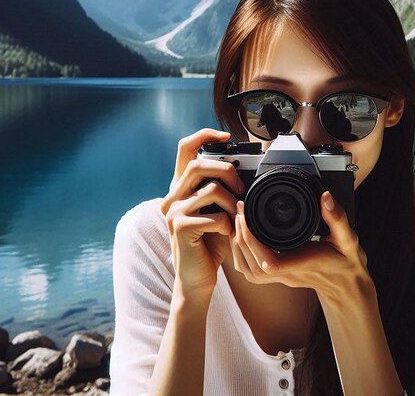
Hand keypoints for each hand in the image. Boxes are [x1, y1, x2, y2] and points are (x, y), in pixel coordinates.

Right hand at [160, 128, 245, 300]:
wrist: (197, 278)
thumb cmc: (210, 243)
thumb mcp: (215, 209)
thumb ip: (218, 188)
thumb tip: (240, 167)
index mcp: (180, 187)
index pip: (184, 148)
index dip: (203, 135)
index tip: (226, 135)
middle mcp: (172, 195)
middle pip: (199, 165)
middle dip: (227, 172)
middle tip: (242, 187)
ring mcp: (173, 211)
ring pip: (211, 189)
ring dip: (233, 203)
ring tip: (237, 216)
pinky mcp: (180, 228)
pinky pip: (215, 215)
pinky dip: (228, 224)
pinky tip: (227, 233)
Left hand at [230, 191, 370, 298]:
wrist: (347, 284)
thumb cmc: (347, 261)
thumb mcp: (348, 237)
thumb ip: (338, 217)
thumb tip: (325, 197)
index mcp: (302, 264)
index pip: (269, 262)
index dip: (251, 241)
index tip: (246, 216)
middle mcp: (287, 273)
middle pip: (251, 265)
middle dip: (240, 235)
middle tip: (240, 208)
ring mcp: (280, 276)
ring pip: (247, 269)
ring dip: (237, 244)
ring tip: (237, 218)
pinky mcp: (276, 274)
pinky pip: (250, 269)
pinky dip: (240, 252)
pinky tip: (241, 234)